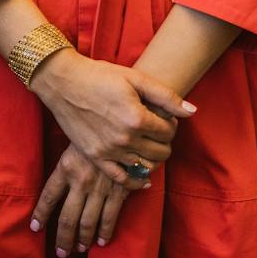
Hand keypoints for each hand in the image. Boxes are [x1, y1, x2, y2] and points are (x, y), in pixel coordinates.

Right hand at [28, 48, 195, 187]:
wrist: (65, 82)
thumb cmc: (101, 76)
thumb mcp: (135, 78)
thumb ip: (166, 96)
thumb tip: (192, 111)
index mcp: (137, 118)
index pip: (169, 132)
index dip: (171, 124)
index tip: (163, 118)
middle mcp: (125, 139)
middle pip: (161, 152)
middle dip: (165, 142)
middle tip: (158, 131)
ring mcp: (110, 151)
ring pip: (145, 167)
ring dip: (153, 159)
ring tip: (149, 145)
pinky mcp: (96, 158)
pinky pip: (123, 180)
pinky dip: (137, 181)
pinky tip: (143, 175)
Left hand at [30, 140, 135, 256]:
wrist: (123, 126)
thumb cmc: (95, 131)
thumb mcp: (74, 142)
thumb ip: (66, 164)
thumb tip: (56, 184)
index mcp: (66, 167)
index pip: (49, 196)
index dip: (41, 214)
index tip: (35, 227)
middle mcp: (81, 181)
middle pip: (67, 218)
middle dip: (63, 238)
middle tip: (61, 252)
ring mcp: (100, 187)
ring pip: (88, 222)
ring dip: (83, 239)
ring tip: (80, 249)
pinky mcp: (119, 190)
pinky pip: (110, 216)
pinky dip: (105, 232)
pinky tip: (101, 241)